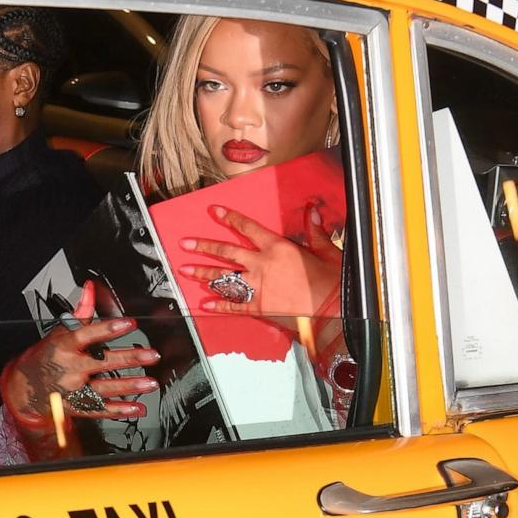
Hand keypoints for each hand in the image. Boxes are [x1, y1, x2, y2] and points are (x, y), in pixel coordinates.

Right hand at [0, 281, 160, 456]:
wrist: (24, 389)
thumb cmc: (44, 358)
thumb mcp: (57, 333)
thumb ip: (79, 313)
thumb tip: (90, 289)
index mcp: (64, 347)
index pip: (86, 335)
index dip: (108, 328)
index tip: (128, 323)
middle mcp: (69, 368)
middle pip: (102, 362)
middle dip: (129, 358)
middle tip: (151, 355)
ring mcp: (73, 390)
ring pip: (105, 388)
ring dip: (130, 386)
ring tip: (150, 382)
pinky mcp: (77, 406)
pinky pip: (100, 409)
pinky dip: (119, 410)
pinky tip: (136, 408)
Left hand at [179, 202, 341, 317]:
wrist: (333, 306)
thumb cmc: (330, 278)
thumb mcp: (325, 249)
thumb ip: (314, 230)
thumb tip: (312, 210)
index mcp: (276, 247)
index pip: (248, 228)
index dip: (231, 218)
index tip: (215, 211)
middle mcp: (262, 264)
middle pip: (226, 252)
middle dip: (203, 247)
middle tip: (186, 243)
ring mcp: (257, 286)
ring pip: (224, 277)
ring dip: (202, 273)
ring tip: (184, 270)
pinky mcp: (259, 306)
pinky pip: (234, 305)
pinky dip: (219, 305)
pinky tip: (205, 304)